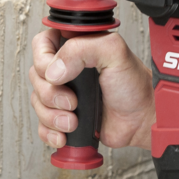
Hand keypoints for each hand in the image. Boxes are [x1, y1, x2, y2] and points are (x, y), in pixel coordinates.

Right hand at [29, 29, 155, 149]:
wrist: (142, 120)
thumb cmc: (135, 86)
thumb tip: (54, 70)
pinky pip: (42, 124)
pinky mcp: (65, 116)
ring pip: (37, 102)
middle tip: (73, 101)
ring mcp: (65, 93)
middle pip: (36, 77)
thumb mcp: (115, 52)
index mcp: (77, 47)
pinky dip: (50, 132)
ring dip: (52, 116)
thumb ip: (83, 48)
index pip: (41, 44)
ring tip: (74, 121)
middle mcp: (68, 68)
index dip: (43, 60)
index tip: (58, 74)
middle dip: (50, 95)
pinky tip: (65, 134)